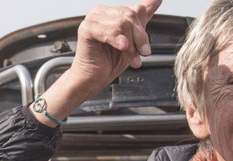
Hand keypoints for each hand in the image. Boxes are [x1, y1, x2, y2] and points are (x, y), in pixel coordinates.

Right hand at [38, 0, 160, 122]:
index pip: (136, 10)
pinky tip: (122, 47)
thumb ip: (142, 19)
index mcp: (112, 12)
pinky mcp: (86, 29)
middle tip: (142, 54)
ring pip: (122, 23)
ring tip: (132, 59)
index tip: (145, 49)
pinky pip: (109, 31)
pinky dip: (118, 40)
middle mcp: (102, 12)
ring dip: (131, 45)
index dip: (143, 31)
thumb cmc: (109, 61)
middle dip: (140, 38)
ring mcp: (93, 19)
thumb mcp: (132, 40)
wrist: (93, 78)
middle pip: (130, 15)